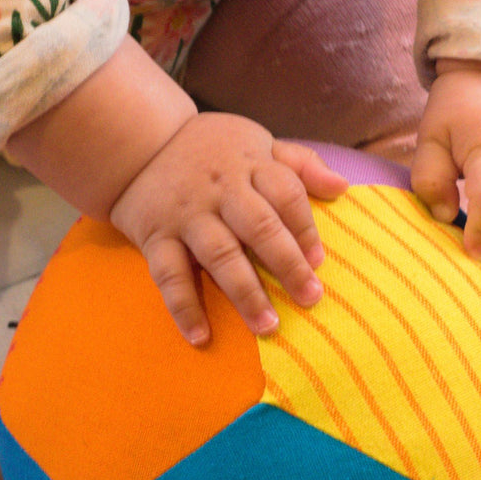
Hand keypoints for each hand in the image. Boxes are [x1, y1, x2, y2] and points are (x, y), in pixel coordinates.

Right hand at [110, 112, 347, 344]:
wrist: (138, 143)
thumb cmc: (210, 150)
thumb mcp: (257, 143)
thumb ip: (300, 165)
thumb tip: (342, 186)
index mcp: (249, 165)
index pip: (285, 195)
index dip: (305, 229)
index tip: (319, 262)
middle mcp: (220, 190)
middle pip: (259, 226)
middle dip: (287, 264)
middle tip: (309, 298)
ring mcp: (187, 215)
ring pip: (220, 254)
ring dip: (245, 293)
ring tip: (267, 326)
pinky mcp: (156, 237)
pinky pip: (169, 275)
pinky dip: (183, 307)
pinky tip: (201, 336)